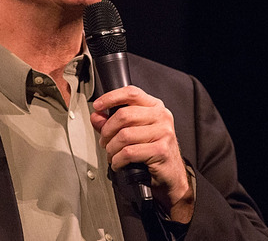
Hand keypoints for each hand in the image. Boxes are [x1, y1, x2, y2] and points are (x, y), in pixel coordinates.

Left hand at [91, 86, 193, 222]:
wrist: (171, 174)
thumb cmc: (153, 151)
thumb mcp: (132, 132)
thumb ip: (112, 123)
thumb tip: (96, 117)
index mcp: (154, 106)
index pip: (131, 93)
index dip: (111, 98)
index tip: (98, 106)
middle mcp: (161, 116)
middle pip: (124, 115)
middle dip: (107, 131)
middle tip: (104, 141)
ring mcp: (163, 132)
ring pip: (124, 135)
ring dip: (111, 148)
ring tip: (112, 154)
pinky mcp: (161, 150)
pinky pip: (129, 152)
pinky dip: (118, 160)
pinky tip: (118, 163)